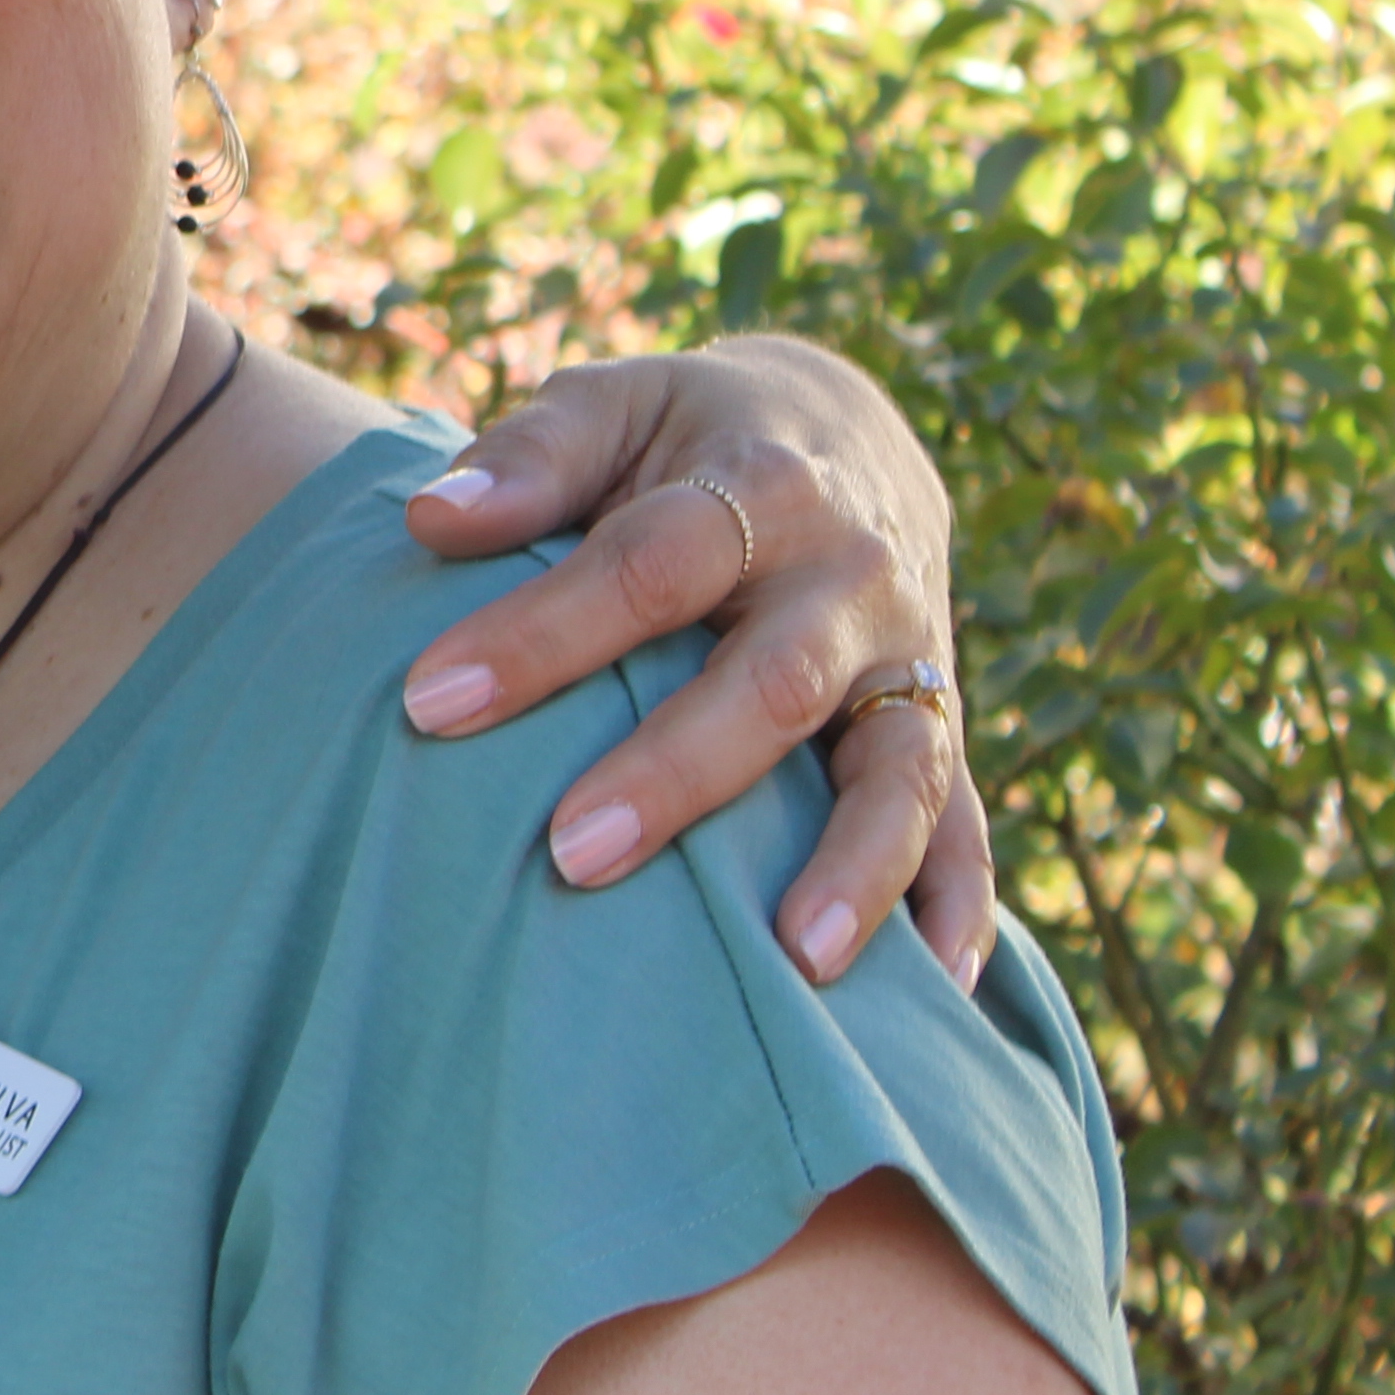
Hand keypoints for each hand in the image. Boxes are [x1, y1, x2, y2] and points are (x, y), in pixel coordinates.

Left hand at [394, 334, 990, 989]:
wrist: (837, 427)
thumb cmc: (680, 432)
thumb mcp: (611, 404)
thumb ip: (528, 459)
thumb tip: (431, 520)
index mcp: (758, 484)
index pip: (646, 563)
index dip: (541, 634)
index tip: (428, 702)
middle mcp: (851, 576)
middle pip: (771, 682)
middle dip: (675, 774)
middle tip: (570, 853)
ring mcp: (910, 659)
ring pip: (898, 769)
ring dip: (854, 865)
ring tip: (795, 960)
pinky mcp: (938, 724)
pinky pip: (967, 825)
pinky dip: (960, 906)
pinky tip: (932, 991)